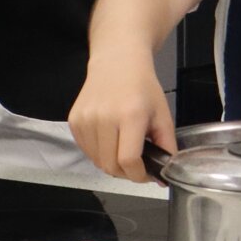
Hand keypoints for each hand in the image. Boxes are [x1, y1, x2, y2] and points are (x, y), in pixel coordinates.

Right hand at [69, 52, 176, 182]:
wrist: (117, 62)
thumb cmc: (143, 88)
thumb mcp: (162, 114)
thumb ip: (166, 146)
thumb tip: (164, 178)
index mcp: (130, 116)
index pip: (128, 160)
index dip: (138, 175)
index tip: (146, 174)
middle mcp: (104, 118)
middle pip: (110, 165)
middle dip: (126, 173)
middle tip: (136, 165)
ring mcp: (86, 119)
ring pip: (97, 161)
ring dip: (111, 164)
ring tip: (123, 151)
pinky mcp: (74, 121)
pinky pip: (86, 151)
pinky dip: (99, 154)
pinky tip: (110, 141)